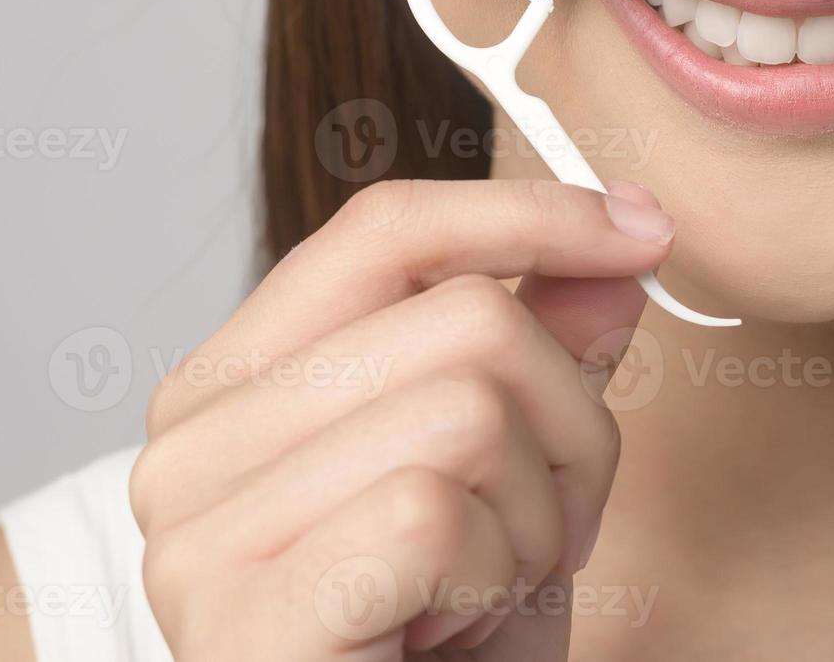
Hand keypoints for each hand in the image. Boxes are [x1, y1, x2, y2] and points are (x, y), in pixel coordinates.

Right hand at [128, 178, 675, 659]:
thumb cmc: (443, 644)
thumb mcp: (515, 478)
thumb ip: (547, 354)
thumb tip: (614, 247)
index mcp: (237, 387)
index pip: (385, 227)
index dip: (529, 215)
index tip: (643, 231)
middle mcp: (190, 447)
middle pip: (468, 316)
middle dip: (569, 426)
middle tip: (542, 527)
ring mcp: (199, 534)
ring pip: (471, 406)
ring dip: (538, 514)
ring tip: (487, 587)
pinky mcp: (243, 614)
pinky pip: (437, 512)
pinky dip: (495, 578)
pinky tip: (449, 634)